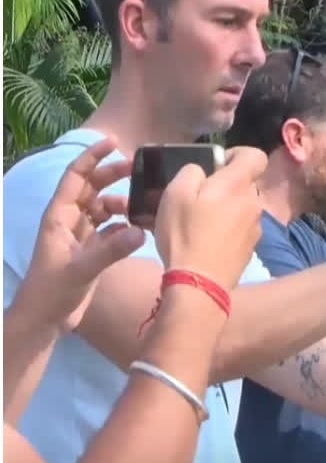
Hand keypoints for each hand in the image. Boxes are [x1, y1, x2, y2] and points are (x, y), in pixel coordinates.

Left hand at [22, 137, 146, 331]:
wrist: (44, 321)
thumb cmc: (51, 291)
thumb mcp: (80, 269)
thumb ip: (111, 250)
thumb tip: (141, 230)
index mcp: (59, 217)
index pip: (76, 177)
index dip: (92, 157)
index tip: (113, 142)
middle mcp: (70, 221)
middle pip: (93, 188)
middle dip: (114, 175)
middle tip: (141, 168)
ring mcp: (81, 236)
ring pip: (104, 208)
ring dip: (123, 204)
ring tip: (145, 206)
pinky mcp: (92, 251)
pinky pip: (112, 229)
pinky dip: (126, 226)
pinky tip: (141, 230)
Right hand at [153, 147, 267, 289]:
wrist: (199, 282)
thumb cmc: (185, 233)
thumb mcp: (175, 193)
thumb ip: (192, 171)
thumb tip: (203, 170)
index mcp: (239, 184)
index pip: (256, 155)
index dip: (237, 154)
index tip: (216, 165)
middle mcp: (255, 202)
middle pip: (245, 183)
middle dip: (226, 185)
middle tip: (199, 197)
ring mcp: (257, 226)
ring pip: (243, 206)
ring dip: (227, 208)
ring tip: (200, 221)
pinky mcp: (252, 246)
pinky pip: (241, 227)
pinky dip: (228, 228)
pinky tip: (208, 240)